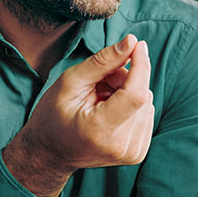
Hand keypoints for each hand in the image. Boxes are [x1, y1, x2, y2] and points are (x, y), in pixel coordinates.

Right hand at [3, 34, 153, 196]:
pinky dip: (132, 105)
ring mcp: (132, 153)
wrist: (49, 154)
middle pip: (141, 95)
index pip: (136, 94)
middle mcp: (120, 146)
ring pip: (147, 102)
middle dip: (125, 78)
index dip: (141, 65)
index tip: (137, 45)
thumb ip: (103, 61)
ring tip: (101, 99)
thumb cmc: (53, 116)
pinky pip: (147, 114)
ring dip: (128, 91)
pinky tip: (110, 110)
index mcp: (100, 130)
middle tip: (99, 82)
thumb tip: (133, 41)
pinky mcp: (138, 153)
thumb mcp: (70, 82)